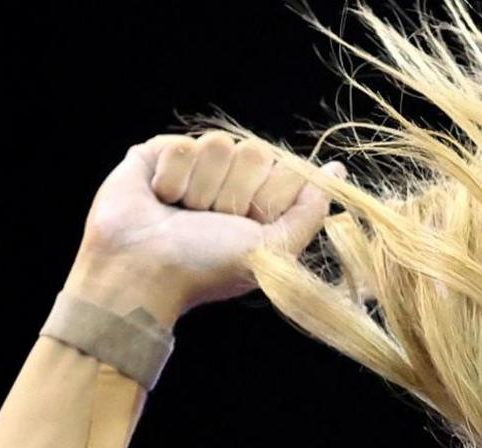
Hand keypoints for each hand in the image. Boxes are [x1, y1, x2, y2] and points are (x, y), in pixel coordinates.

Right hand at [75, 130, 346, 316]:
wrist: (144, 271)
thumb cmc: (207, 267)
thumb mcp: (274, 247)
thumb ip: (311, 211)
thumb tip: (337, 172)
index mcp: (260, 200)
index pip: (285, 168)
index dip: (268, 198)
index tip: (245, 225)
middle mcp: (229, 180)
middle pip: (254, 152)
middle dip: (233, 192)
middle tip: (209, 220)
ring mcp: (194, 165)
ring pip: (218, 144)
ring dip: (201, 188)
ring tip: (182, 213)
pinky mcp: (158, 154)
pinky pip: (183, 144)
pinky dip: (172, 177)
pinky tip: (160, 199)